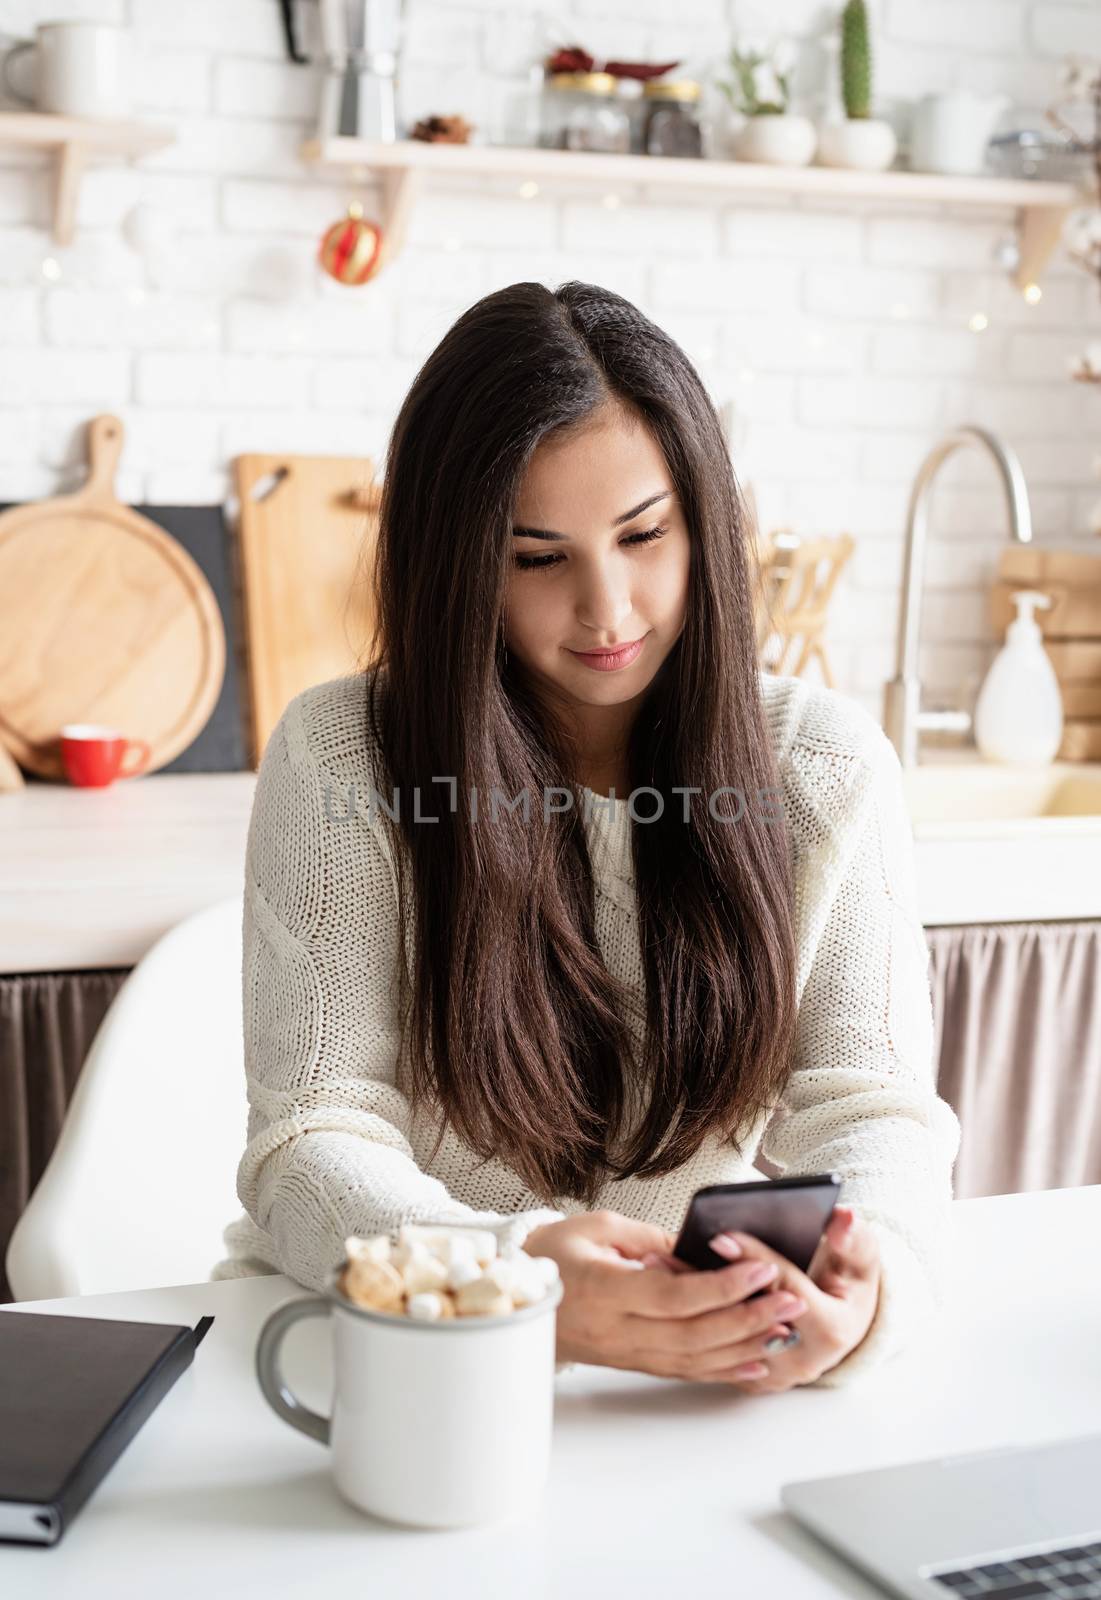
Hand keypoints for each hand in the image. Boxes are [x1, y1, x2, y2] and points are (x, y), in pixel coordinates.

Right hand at [521, 1208, 840, 1381]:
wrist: (513, 1297)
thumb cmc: (551, 1253)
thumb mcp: (596, 1228)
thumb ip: (649, 1240)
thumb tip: (696, 1253)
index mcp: (603, 1291)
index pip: (673, 1297)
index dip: (721, 1287)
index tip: (760, 1268)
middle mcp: (616, 1331)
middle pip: (693, 1335)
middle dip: (748, 1319)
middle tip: (791, 1300)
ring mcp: (624, 1353)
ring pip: (693, 1360)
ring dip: (744, 1347)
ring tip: (785, 1329)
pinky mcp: (630, 1362)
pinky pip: (681, 1371)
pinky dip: (721, 1369)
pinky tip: (754, 1362)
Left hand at [637, 1206, 881, 1390]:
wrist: (849, 1321)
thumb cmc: (851, 1283)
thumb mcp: (861, 1256)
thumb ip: (853, 1237)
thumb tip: (842, 1218)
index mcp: (831, 1329)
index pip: (784, 1290)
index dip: (752, 1262)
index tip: (718, 1237)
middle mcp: (800, 1359)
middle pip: (743, 1317)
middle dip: (702, 1282)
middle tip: (663, 1254)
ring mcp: (774, 1372)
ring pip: (720, 1338)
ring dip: (684, 1303)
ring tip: (652, 1267)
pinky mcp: (751, 1375)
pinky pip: (712, 1349)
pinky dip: (686, 1320)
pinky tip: (658, 1290)